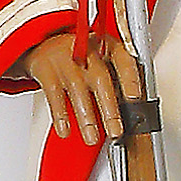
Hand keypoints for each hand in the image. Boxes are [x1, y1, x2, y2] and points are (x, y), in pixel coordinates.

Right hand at [28, 30, 133, 147]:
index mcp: (107, 46)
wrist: (46, 42)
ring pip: (78, 90)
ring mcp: (66, 61)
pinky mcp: (47, 71)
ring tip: (92, 138)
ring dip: (86, 118)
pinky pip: (54, 96)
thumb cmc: (83, 55)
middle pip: (100, 79)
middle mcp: (87, 52)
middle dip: (109, 109)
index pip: (123, 60)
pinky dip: (61, 116)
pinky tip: (65, 130)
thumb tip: (132, 110)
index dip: (130, 78)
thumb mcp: (103, 58)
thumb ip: (117, 78)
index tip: (135, 98)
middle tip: (116, 131)